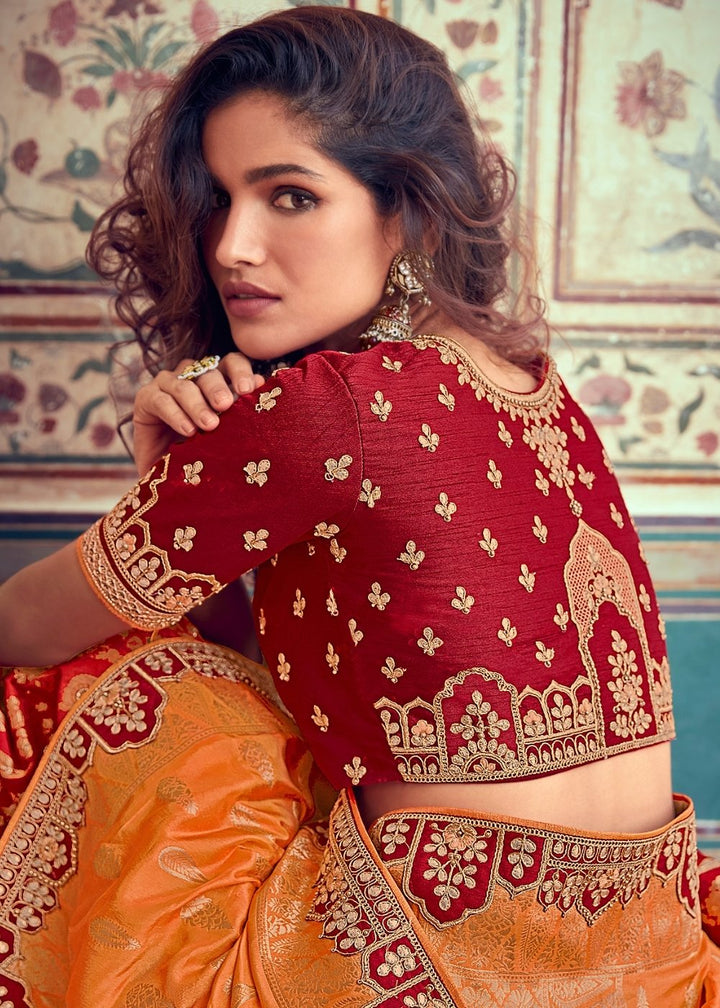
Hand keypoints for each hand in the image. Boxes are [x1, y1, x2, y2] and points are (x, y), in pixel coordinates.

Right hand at [132, 353, 264, 475]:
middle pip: (207, 371)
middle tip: (225, 407)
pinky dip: (175, 414)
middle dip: (217, 388)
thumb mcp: (227, 434)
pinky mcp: (145, 398)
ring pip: (183, 384)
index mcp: (217, 380)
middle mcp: (192, 377)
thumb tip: (261, 383)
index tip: (248, 390)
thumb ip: (241, 411)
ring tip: (209, 426)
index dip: (240, 371)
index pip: (230, 362)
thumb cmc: (204, 454)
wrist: (171, 477)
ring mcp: (167, 385)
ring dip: (197, 404)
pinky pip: (160, 399)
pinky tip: (187, 430)